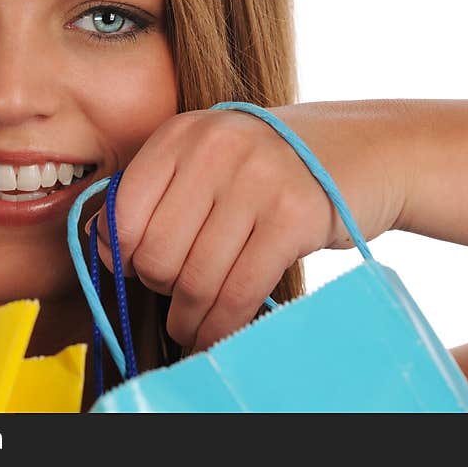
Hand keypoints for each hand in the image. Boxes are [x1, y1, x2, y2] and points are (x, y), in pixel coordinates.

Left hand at [87, 105, 405, 351]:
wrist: (364, 151)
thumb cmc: (272, 166)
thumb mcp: (210, 159)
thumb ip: (159, 192)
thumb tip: (103, 244)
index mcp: (182, 133)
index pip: (125, 212)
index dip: (123, 254)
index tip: (136, 271)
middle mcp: (215, 148)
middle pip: (158, 252)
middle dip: (161, 289)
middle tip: (176, 297)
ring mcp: (257, 179)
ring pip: (197, 278)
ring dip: (189, 319)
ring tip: (192, 328)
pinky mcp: (294, 216)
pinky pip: (240, 290)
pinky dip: (223, 324)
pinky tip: (218, 332)